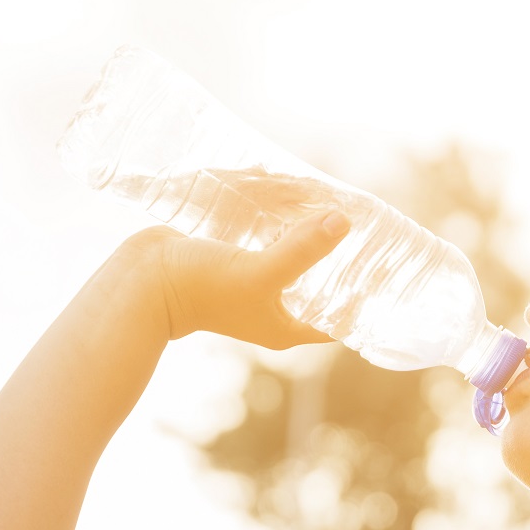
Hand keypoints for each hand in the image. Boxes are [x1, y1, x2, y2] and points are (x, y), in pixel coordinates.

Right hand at [122, 210, 351, 346]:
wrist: (143, 280)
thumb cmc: (203, 288)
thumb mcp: (261, 271)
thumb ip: (303, 249)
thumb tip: (344, 222)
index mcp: (286, 327)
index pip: (338, 320)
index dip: (363, 301)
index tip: (386, 272)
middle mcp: (272, 308)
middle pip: (319, 285)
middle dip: (339, 259)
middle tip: (363, 229)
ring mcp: (252, 284)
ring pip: (293, 258)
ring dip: (308, 236)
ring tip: (333, 208)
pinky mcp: (233, 260)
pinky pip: (267, 241)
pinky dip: (279, 224)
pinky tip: (292, 202)